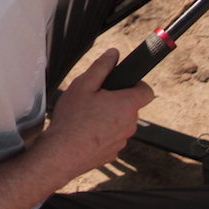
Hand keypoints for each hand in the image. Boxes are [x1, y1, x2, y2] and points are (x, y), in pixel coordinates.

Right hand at [33, 49, 154, 178]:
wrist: (61, 154)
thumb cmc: (72, 120)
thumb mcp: (83, 85)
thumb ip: (101, 66)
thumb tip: (113, 54)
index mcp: (126, 105)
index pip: (147, 91)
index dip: (137, 84)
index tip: (124, 83)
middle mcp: (130, 124)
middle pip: (131, 107)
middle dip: (117, 101)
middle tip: (95, 99)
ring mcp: (122, 141)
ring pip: (121, 123)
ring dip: (109, 118)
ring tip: (87, 117)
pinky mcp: (113, 153)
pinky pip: (112, 137)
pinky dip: (103, 133)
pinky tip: (86, 132)